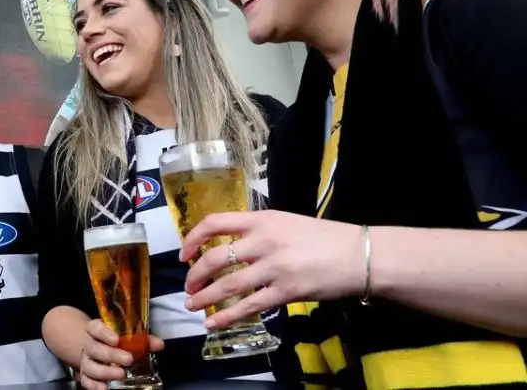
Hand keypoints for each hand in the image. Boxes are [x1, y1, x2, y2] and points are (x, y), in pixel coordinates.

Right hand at [77, 319, 163, 389]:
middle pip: (94, 348)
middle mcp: (89, 346)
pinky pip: (86, 381)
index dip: (103, 333)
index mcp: (97, 332)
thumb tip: (159, 344)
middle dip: (111, 354)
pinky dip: (94, 385)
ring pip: (89, 366)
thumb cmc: (117, 344)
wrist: (99, 350)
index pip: (94, 328)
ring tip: (122, 374)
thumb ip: (143, 340)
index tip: (116, 339)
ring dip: (105, 371)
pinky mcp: (86, 375)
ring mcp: (87, 361)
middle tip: (128, 359)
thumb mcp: (129, 338)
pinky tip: (105, 388)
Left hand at [181, 210, 365, 329]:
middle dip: (195, 276)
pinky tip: (213, 324)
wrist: (358, 255)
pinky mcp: (285, 292)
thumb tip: (229, 247)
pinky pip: (248, 306)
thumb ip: (257, 231)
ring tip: (192, 306)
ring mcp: (274, 268)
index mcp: (262, 220)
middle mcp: (264, 241)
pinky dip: (226, 317)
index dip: (192, 238)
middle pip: (215, 259)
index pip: (215, 223)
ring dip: (204, 298)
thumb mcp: (285, 222)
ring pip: (227, 285)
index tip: (184, 254)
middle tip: (188, 287)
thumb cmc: (324, 238)